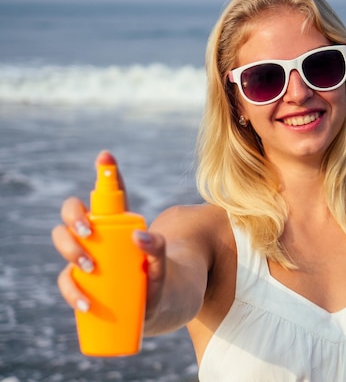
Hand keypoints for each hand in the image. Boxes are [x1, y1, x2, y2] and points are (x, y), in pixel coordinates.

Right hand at [51, 150, 165, 317]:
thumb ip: (159, 249)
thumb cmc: (161, 278)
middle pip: (73, 215)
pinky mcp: (83, 284)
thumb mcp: (163, 264)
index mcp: (118, 225)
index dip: (106, 174)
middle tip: (88, 233)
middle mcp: (98, 237)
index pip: (109, 197)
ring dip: (70, 251)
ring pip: (64, 243)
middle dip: (74, 220)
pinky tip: (85, 303)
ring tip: (89, 270)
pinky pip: (67, 281)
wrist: (160, 308)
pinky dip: (72, 292)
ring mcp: (87, 259)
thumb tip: (139, 236)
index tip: (106, 156)